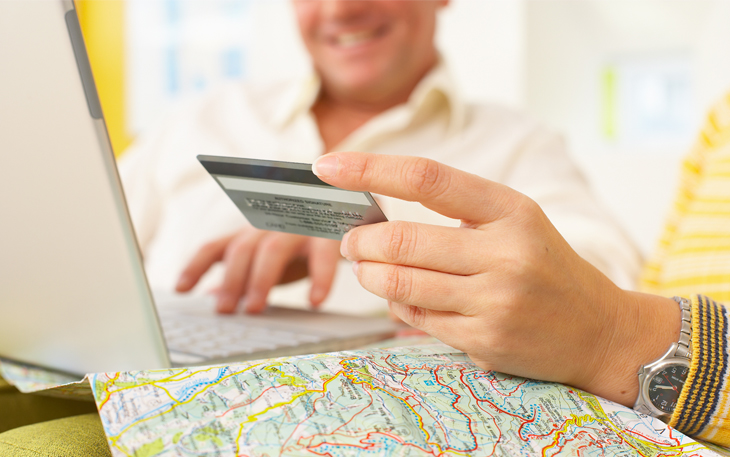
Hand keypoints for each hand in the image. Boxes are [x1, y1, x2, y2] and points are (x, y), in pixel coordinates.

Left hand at [175, 228, 340, 312]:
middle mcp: (269, 224)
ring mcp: (298, 224)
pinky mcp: (329, 229)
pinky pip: (321, 254)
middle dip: (230, 280)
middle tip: (224, 310)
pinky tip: (314, 301)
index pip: (215, 247)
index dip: (195, 266)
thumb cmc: (306, 242)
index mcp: (250, 233)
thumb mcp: (272, 259)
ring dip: (261, 279)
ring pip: (272, 248)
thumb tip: (210, 295)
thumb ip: (244, 273)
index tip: (180, 290)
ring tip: (255, 309)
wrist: (353, 212)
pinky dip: (318, 277)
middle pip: (241, 249)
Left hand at [312, 152, 679, 405]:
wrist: (600, 330)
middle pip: (401, 240)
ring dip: (369, 275)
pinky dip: (397, 305)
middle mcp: (505, 253)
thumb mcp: (515, 221)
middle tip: (350, 241)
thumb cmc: (546, 266)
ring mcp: (495, 300)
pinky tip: (402, 298)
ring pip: (400, 283)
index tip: (327, 166)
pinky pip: (417, 318)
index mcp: (511, 210)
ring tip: (365, 268)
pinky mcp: (485, 340)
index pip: (426, 179)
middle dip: (360, 241)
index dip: (369, 169)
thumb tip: (378, 212)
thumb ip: (455, 213)